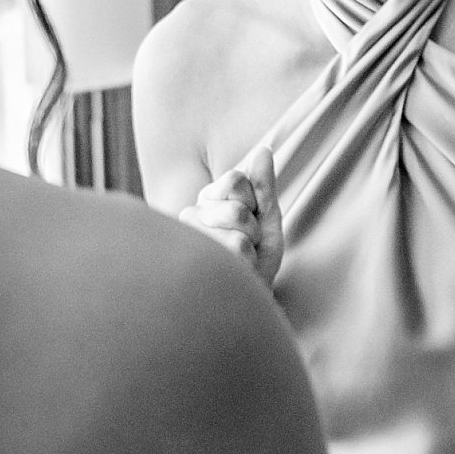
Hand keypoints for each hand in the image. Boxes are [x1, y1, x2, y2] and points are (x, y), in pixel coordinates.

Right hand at [180, 146, 283, 285]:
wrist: (247, 304)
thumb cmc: (255, 263)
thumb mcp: (266, 221)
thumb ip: (262, 188)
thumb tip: (263, 149)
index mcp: (208, 201)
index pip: (235, 179)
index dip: (254, 201)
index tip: (253, 222)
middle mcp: (190, 216)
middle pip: (236, 206)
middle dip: (254, 229)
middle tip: (247, 247)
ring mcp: (188, 240)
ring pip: (236, 227)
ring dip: (250, 250)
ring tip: (239, 263)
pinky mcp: (192, 260)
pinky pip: (236, 250)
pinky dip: (248, 264)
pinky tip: (233, 275)